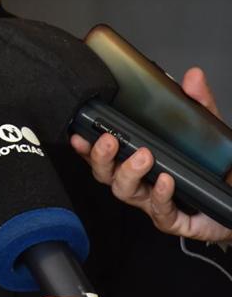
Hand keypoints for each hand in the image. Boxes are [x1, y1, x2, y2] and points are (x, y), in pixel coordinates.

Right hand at [69, 67, 231, 243]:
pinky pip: (160, 211)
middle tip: (108, 141)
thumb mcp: (208, 130)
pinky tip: (166, 180)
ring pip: (125, 192)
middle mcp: (141, 182)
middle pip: (106, 174)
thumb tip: (191, 76)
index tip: (79, 134)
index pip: (104, 155)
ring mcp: (154, 202)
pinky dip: (160, 194)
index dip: (86, 146)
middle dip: (102, 157)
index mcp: (140, 161)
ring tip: (143, 156)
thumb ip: (199, 103)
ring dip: (129, 172)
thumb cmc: (217, 169)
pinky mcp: (174, 220)